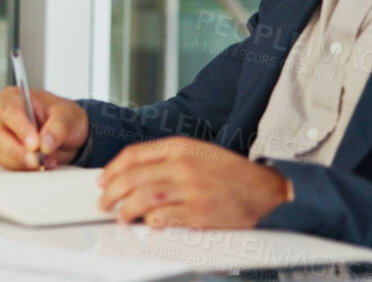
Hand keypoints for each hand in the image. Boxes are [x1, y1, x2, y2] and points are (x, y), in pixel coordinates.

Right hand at [0, 85, 87, 170]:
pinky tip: (39, 165)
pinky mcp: (1, 153)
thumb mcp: (67, 116)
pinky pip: (5, 164)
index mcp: (13, 97)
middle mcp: (0, 115)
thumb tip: (45, 143)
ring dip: (22, 162)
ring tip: (46, 161)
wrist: (66, 135)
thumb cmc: (62, 117)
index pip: (10, 112)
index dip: (21, 129)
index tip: (34, 145)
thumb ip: (58, 128)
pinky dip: (22, 168)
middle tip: (38, 160)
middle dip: (18, 151)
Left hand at [97, 137, 289, 228]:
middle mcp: (183, 164)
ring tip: (121, 217)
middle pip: (132, 177)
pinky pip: (163, 217)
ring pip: (142, 198)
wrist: (267, 190)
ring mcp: (190, 188)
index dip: (113, 169)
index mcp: (181, 147)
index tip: (104, 180)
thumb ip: (168, 159)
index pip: (134, 154)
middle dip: (111, 192)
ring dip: (125, 210)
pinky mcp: (199, 212)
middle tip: (105, 203)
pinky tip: (148, 224)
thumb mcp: (199, 153)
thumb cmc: (233, 174)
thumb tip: (136, 172)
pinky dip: (150, 222)